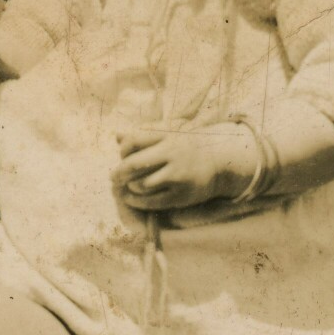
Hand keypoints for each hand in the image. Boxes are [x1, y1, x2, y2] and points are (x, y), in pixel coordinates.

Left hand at [112, 122, 258, 210]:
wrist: (219, 160)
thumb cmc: (187, 145)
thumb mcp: (169, 133)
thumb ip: (144, 133)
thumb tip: (117, 136)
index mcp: (167, 136)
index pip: (133, 140)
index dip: (123, 149)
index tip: (123, 155)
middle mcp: (172, 154)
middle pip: (133, 164)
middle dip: (118, 172)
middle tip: (114, 177)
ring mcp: (177, 175)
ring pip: (141, 184)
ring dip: (128, 187)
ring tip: (127, 187)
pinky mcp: (181, 195)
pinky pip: (151, 202)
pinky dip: (136, 201)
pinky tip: (131, 198)